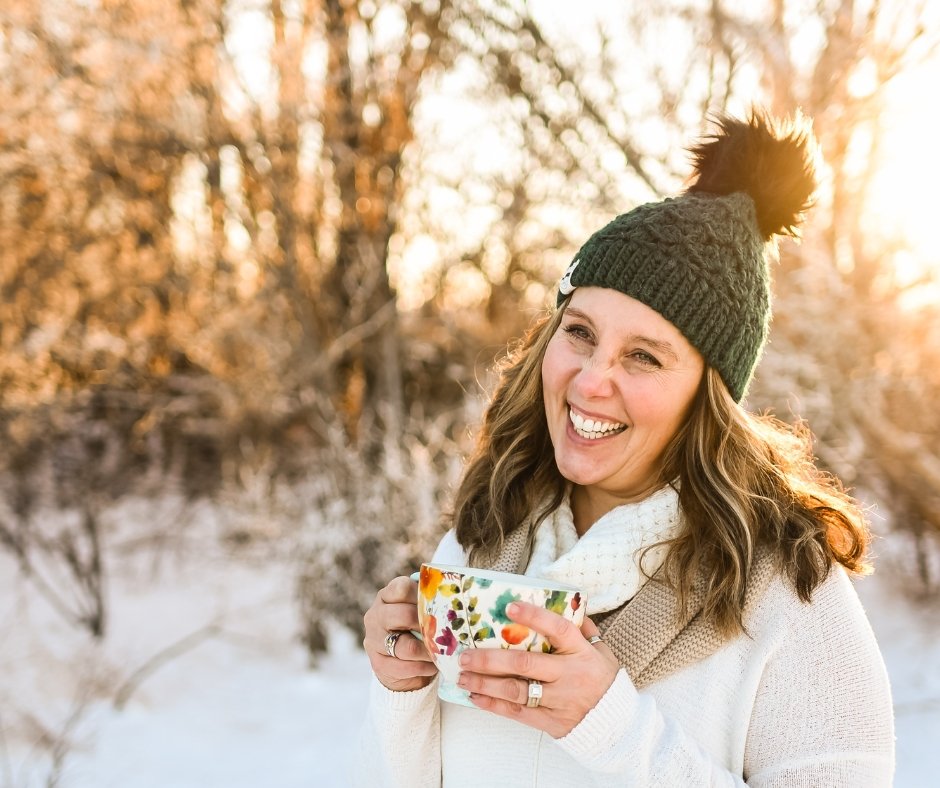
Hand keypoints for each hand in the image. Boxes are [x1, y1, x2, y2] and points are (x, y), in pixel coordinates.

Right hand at [363, 575, 438, 691]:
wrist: (398, 661)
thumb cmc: (413, 628)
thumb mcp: (417, 609)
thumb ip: (428, 601)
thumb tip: (453, 597)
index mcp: (385, 597)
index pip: (402, 588)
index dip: (422, 596)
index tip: (437, 605)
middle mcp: (375, 616)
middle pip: (405, 615)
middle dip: (428, 625)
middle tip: (443, 631)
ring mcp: (374, 640)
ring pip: (408, 647)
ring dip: (429, 651)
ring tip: (442, 652)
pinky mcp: (379, 664)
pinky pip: (407, 667)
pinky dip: (425, 667)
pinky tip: (434, 665)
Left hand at [455, 601, 619, 737]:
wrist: (618, 724)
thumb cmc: (604, 680)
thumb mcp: (601, 650)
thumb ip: (581, 627)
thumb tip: (563, 601)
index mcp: (582, 652)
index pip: (558, 629)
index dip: (534, 617)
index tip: (510, 607)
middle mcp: (570, 675)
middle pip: (526, 664)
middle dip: (491, 659)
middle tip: (466, 653)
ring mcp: (560, 701)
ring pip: (516, 690)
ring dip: (485, 682)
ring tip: (463, 675)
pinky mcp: (551, 722)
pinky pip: (518, 713)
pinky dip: (494, 705)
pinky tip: (475, 696)